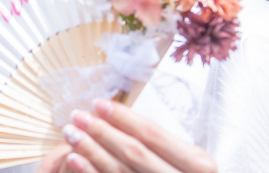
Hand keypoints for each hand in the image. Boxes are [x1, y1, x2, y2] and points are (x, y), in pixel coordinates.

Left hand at [38, 99, 215, 172]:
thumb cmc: (181, 171)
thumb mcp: (186, 158)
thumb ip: (158, 141)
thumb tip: (111, 113)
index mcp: (197, 164)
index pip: (153, 135)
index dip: (123, 117)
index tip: (97, 102)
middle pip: (134, 152)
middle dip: (102, 131)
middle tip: (76, 115)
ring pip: (120, 171)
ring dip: (91, 150)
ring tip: (70, 133)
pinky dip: (90, 172)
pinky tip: (73, 158)